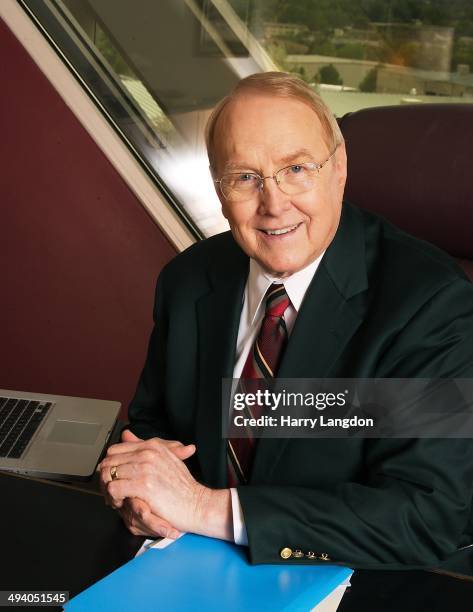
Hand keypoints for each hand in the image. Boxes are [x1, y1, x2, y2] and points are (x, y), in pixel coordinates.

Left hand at [99, 430, 232, 539]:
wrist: (196, 504)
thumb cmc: (182, 486)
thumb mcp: (165, 458)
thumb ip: (143, 446)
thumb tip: (127, 434)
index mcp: (152, 446)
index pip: (115, 450)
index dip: (110, 465)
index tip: (113, 477)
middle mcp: (147, 454)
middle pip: (109, 462)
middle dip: (106, 479)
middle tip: (112, 491)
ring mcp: (145, 468)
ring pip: (108, 475)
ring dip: (108, 490)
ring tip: (116, 499)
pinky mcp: (143, 486)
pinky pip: (114, 489)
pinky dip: (113, 498)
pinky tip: (122, 503)